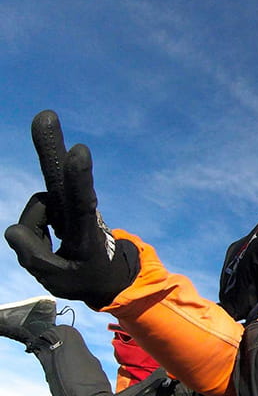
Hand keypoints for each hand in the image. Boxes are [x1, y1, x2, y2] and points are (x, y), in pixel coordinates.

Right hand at [4, 110, 136, 308]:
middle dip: (50, 147)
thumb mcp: (59, 280)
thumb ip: (32, 256)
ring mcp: (65, 205)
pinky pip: (34, 216)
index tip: (79, 150)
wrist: (105, 274)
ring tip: (56, 251)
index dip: (78, 177)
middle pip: (60, 176)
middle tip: (46, 115)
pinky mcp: (56, 205)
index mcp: (87, 231)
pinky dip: (36, 232)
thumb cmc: (86, 277)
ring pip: (37, 207)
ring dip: (37, 232)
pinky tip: (53, 240)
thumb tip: (14, 229)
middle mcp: (76, 210)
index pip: (82, 201)